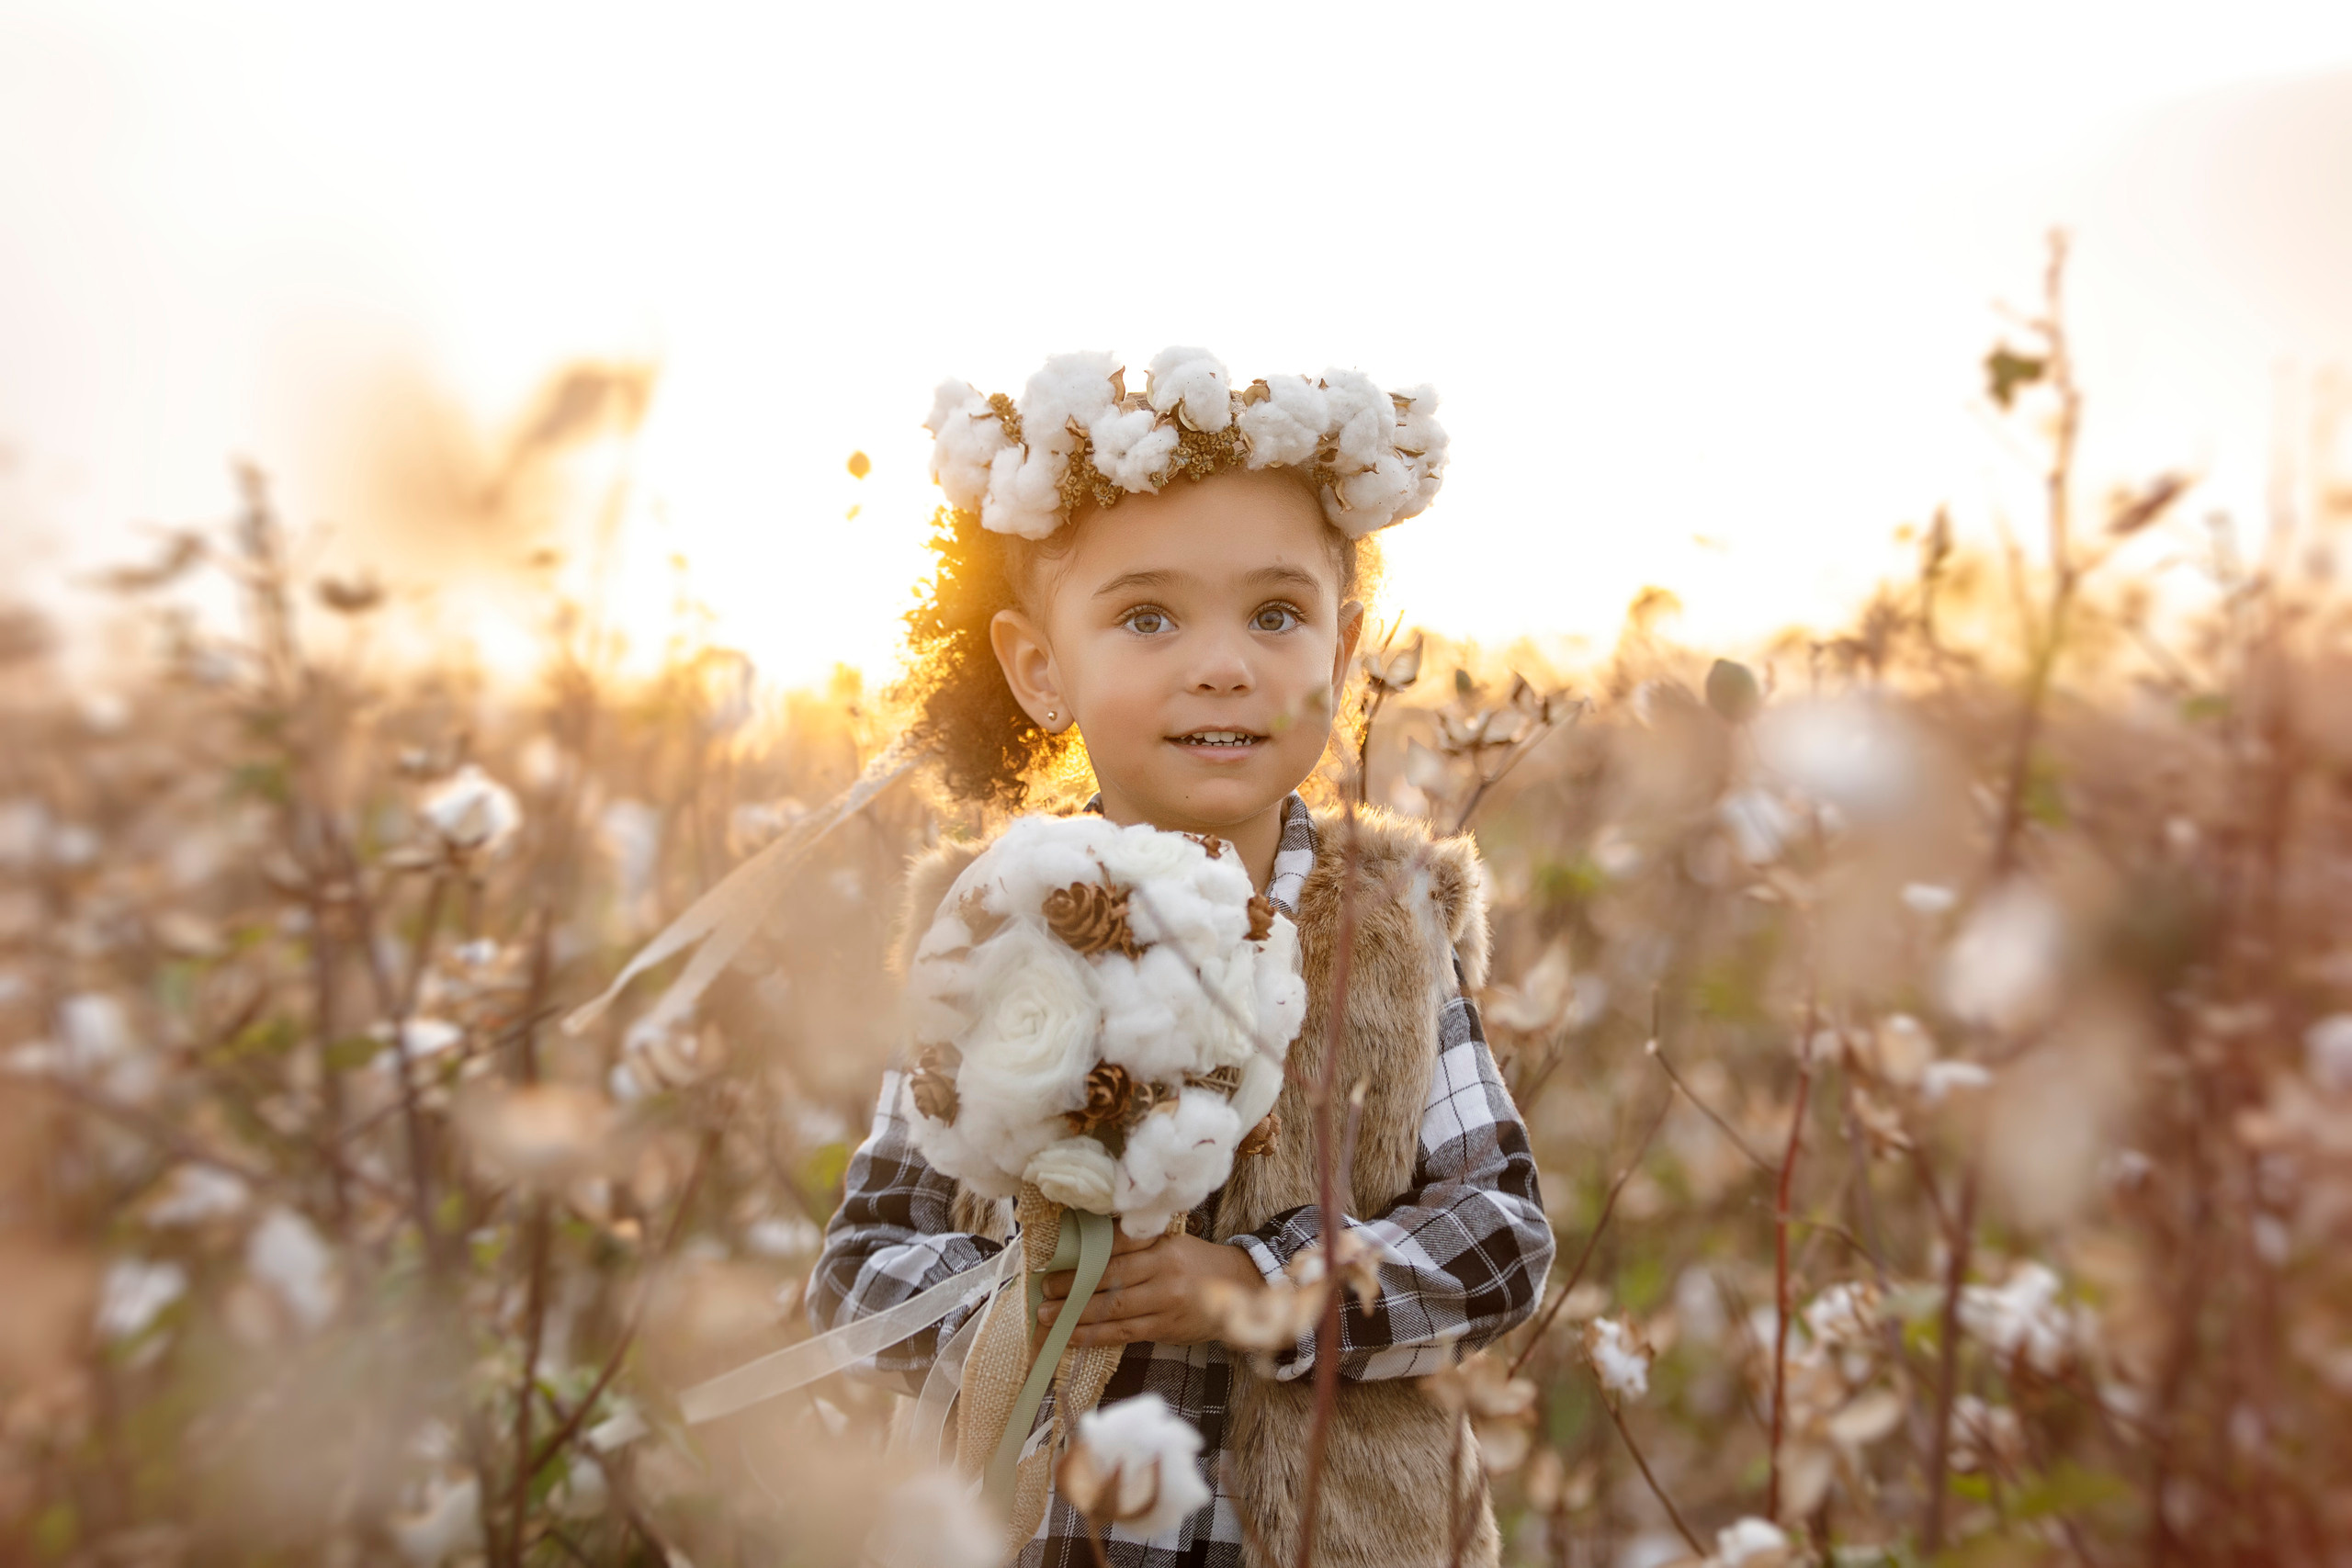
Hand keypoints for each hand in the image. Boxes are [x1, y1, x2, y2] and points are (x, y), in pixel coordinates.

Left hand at [1037, 1226, 1265, 1348]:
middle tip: (1043, 1290)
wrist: (1240, 1289)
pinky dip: (1096, 1335)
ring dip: (1076, 1316)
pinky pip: (1125, 1334)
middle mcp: (1165, 1276)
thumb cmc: (1197, 1261)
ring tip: (1047, 1316)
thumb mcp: (1172, 1241)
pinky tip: (1073, 1336)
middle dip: (1073, 1287)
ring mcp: (1165, 1306)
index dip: (1087, 1254)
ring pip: (1113, 1312)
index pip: (1119, 1247)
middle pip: (1110, 1281)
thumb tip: (1090, 1240)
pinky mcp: (1165, 1330)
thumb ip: (1138, 1242)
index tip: (1057, 1256)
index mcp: (1164, 1248)